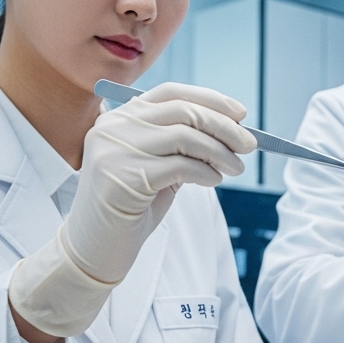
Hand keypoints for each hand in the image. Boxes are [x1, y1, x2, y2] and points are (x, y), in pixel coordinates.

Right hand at [10, 82, 255, 337]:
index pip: (172, 93)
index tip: (241, 113)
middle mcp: (114, 127)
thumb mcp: (157, 166)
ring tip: (236, 168)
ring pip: (186, 136)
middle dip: (224, 127)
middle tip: (250, 144)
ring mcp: (115, 150)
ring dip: (220, 152)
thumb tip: (232, 128)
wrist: (93, 249)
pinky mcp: (123, 177)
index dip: (211, 99)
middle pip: (183, 111)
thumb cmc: (130, 208)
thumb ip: (182, 143)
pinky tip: (213, 181)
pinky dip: (206, 172)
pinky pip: (180, 165)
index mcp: (119, 117)